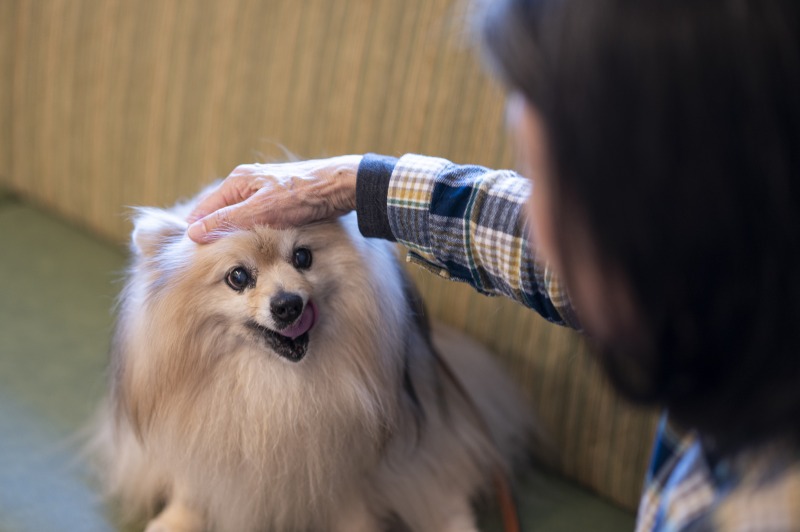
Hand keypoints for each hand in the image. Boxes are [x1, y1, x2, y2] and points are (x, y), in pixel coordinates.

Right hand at [187, 155, 361, 242]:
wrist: (340, 187)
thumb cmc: (302, 196)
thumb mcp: (260, 211)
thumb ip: (227, 221)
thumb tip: (193, 232)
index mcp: (238, 181)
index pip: (205, 208)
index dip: (196, 230)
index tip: (189, 253)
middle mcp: (248, 184)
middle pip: (221, 214)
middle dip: (215, 235)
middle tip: (206, 261)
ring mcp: (264, 193)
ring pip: (240, 219)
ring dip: (235, 236)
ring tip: (227, 259)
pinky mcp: (279, 202)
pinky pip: (257, 221)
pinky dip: (252, 234)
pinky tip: (253, 249)